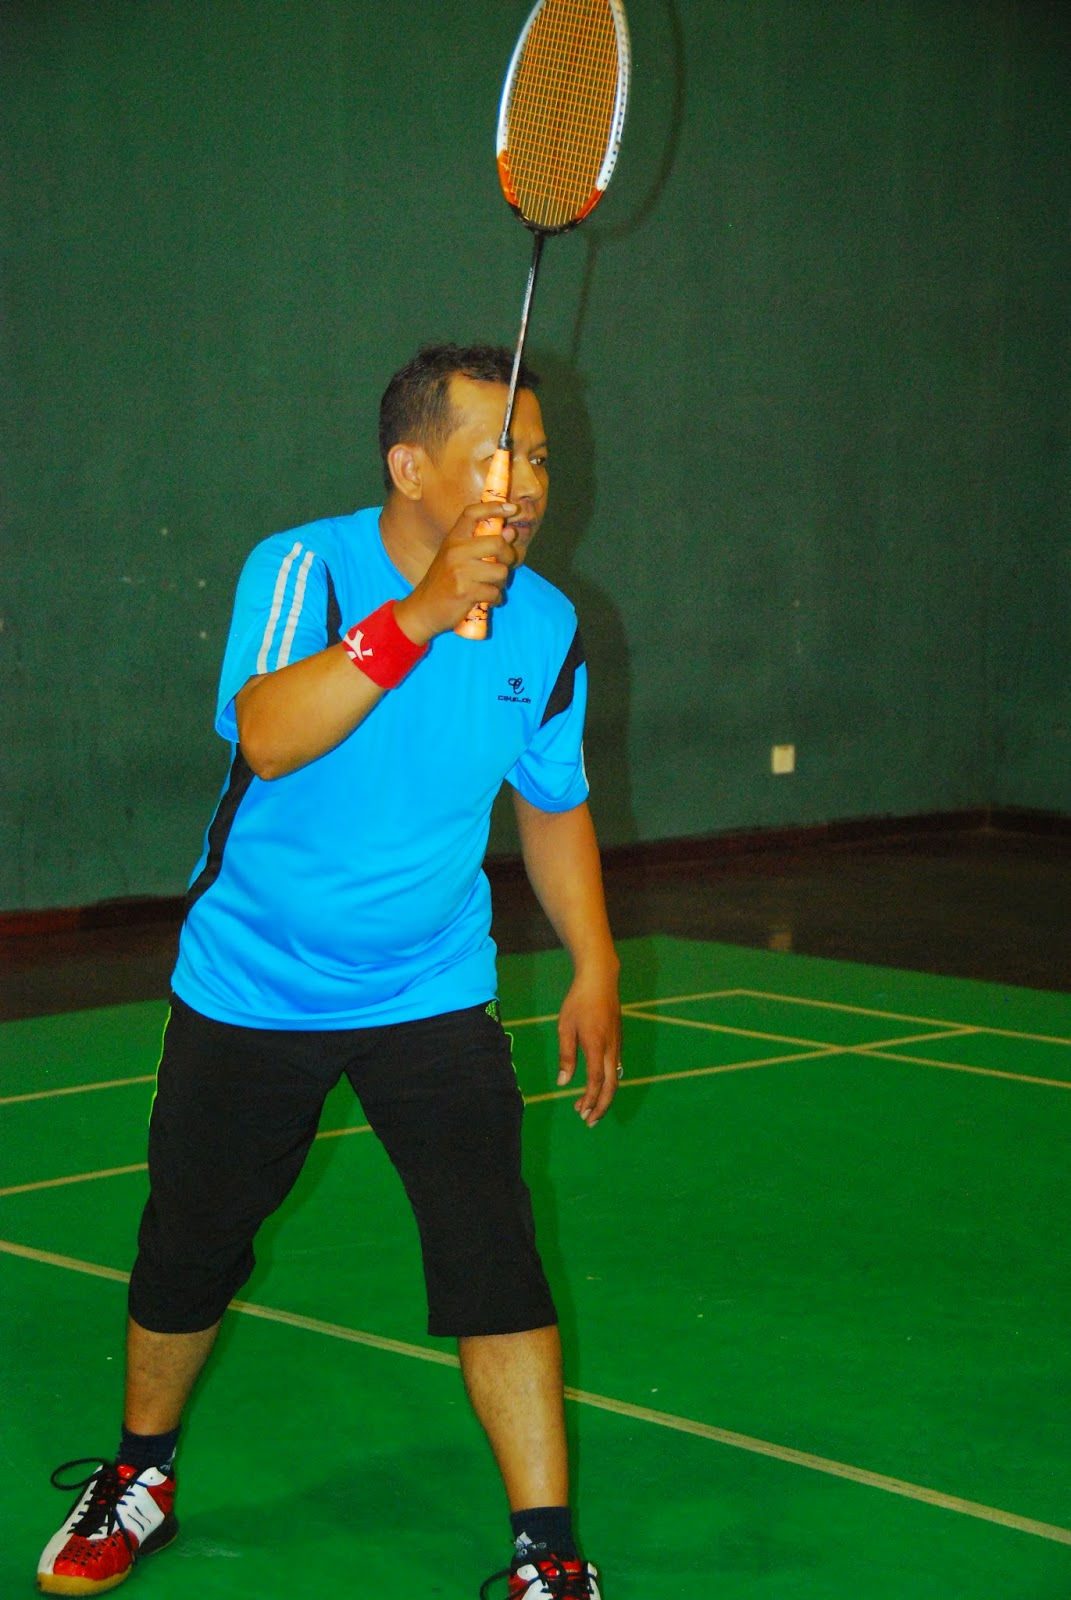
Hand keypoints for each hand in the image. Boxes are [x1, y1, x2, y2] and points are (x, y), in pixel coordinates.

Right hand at [395, 501, 519, 643]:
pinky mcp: (465, 592)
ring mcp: (460, 571)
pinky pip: (495, 593)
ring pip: (500, 571)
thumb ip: (481, 545)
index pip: (473, 513)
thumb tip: (510, 532)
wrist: (423, 609)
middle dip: (509, 556)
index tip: (512, 508)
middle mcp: (455, 551)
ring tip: (490, 586)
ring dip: (501, 582)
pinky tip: (487, 600)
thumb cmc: (443, 583)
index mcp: (453, 539)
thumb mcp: (456, 558)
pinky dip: (496, 599)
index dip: (494, 507)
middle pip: (497, 543)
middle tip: (503, 565)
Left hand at [556, 964, 621, 1126]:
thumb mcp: (565, 1028)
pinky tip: (595, 1086)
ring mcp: (617, 1045)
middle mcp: (611, 1048)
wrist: (600, 980)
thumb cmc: (578, 1002)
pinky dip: (606, 1082)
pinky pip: (614, 1068)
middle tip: (588, 1121)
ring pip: (614, 1078)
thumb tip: (563, 1083)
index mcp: (597, 1046)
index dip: (591, 1100)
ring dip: (602, 1096)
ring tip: (586, 1107)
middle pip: (611, 1086)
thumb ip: (566, 1057)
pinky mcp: (617, 1041)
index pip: (596, 1081)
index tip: (581, 1113)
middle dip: (601, 1107)